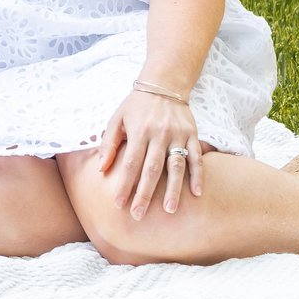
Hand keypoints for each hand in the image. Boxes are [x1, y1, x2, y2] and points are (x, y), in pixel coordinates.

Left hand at [99, 87, 202, 218]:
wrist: (165, 84)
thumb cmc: (136, 105)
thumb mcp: (117, 119)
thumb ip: (109, 143)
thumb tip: (100, 169)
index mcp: (139, 131)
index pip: (130, 163)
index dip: (124, 184)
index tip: (118, 204)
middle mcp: (159, 134)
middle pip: (152, 169)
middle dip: (145, 194)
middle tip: (138, 215)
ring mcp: (178, 135)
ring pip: (176, 166)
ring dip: (173, 189)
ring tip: (169, 210)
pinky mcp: (193, 134)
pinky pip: (196, 157)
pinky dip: (198, 175)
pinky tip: (197, 193)